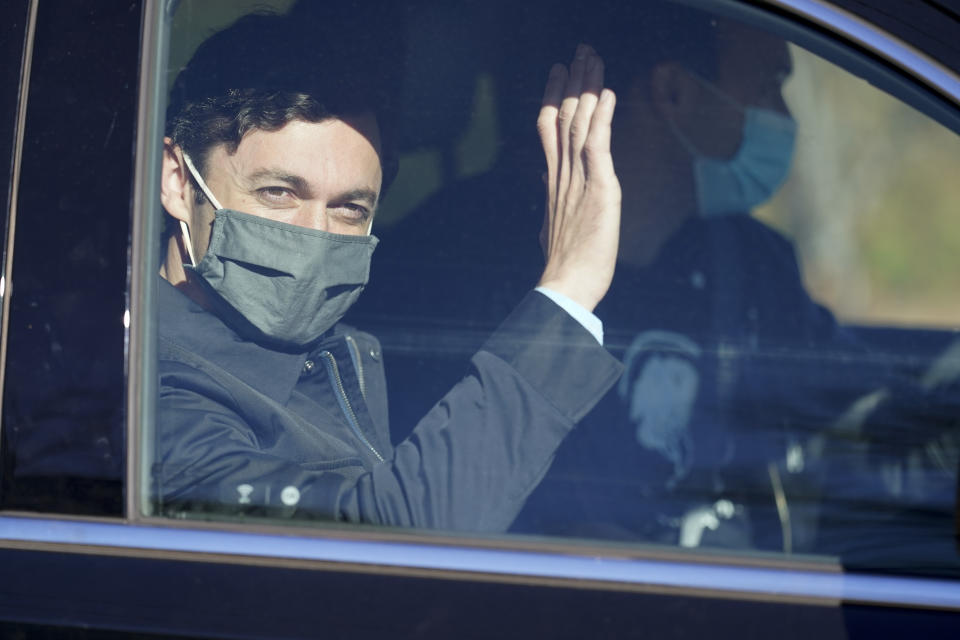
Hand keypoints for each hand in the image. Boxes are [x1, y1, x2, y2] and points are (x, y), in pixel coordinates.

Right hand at [537, 44, 619, 312]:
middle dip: (571, 82)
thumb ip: (555, 204)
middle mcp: (562, 174)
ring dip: (587, 88)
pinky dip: (603, 117)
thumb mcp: (555, 227)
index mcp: (553, 182)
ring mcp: (578, 179)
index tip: (557, 74)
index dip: (553, 98)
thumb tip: (549, 192)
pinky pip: (599, 144)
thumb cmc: (565, 265)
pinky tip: (608, 94)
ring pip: (579, 123)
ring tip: (592, 59)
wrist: (566, 285)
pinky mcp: (599, 188)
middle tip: (578, 53)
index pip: (549, 130)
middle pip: (564, 116)